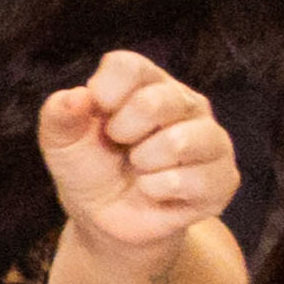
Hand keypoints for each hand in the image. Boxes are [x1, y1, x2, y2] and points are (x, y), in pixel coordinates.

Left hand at [39, 47, 239, 247]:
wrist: (105, 218)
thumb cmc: (88, 167)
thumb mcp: (61, 141)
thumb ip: (60, 115)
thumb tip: (76, 97)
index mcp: (147, 83)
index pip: (128, 65)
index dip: (104, 93)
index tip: (97, 114)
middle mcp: (186, 103)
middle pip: (157, 101)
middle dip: (123, 131)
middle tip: (119, 145)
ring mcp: (211, 139)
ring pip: (180, 142)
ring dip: (143, 163)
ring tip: (139, 169)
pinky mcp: (223, 178)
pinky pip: (192, 181)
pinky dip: (157, 190)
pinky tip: (154, 190)